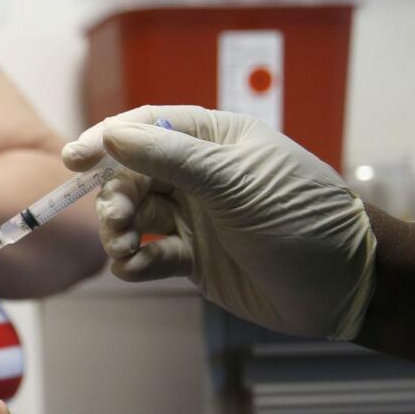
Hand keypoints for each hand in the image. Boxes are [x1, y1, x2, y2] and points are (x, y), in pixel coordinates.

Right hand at [62, 105, 375, 339]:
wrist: (341, 286)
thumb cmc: (298, 217)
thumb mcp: (234, 180)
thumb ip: (170, 158)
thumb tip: (112, 134)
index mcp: (215, 140)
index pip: (148, 127)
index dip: (107, 140)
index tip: (73, 159)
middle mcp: (200, 175)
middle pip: (132, 176)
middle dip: (114, 198)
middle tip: (116, 224)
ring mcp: (195, 217)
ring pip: (134, 217)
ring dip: (119, 233)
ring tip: (124, 251)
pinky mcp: (192, 258)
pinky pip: (148, 255)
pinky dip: (134, 263)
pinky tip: (136, 270)